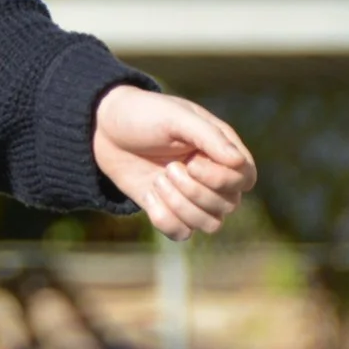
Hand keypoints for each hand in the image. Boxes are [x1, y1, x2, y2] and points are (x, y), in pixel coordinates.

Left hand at [91, 85, 256, 241]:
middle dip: (194, 191)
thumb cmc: (143, 114)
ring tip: (158, 181)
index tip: (192, 161)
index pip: (245, 179)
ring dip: (181, 206)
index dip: (222, 179)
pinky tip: (149, 195)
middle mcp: (213, 175)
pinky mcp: (170, 210)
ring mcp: (192, 196)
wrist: (103, 129)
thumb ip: (209, 137)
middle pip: (228, 206)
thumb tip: (239, 162)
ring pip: (210, 225)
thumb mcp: (175, 117)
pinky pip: (182, 233)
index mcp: (221, 149)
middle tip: (168, 168)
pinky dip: (165, 218)